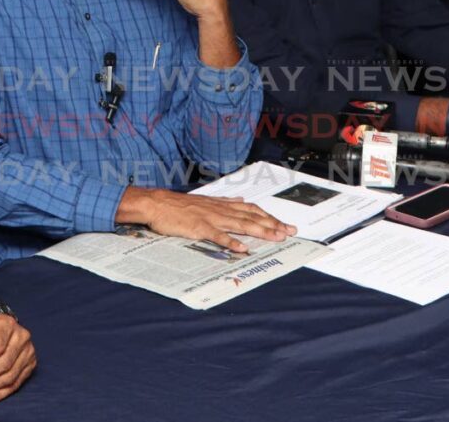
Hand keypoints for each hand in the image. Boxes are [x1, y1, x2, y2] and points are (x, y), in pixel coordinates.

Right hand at [117, 187, 295, 252]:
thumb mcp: (205, 200)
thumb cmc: (178, 204)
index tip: (284, 224)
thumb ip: (224, 202)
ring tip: (276, 238)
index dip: (269, 217)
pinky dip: (231, 242)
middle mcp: (220, 210)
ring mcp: (210, 218)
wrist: (157, 203)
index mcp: (221, 205)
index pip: (251, 210)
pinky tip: (243, 249)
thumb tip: (240, 200)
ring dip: (260, 231)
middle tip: (290, 232)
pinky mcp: (199, 227)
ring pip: (240, 225)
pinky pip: (218, 236)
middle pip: (251, 217)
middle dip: (272, 225)